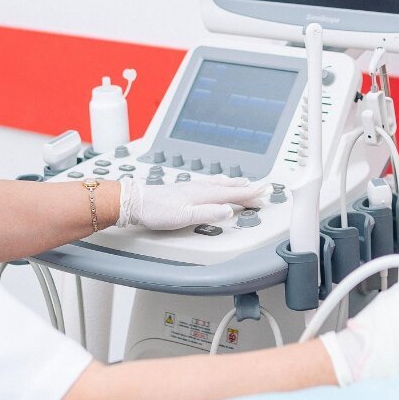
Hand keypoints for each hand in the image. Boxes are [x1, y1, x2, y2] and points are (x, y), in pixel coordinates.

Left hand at [116, 174, 268, 230]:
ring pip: (218, 184)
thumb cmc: (156, 210)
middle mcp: (198, 188)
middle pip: (227, 187)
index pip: (230, 194)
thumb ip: (207, 214)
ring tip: (243, 182)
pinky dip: (219, 183)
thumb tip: (228, 211)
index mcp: (201, 195)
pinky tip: (214, 185)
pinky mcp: (183, 190)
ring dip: (232, 184)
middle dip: (245, 188)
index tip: (264, 192)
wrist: (135, 202)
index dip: (248, 194)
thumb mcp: (184, 217)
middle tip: (261, 189)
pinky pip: (209, 184)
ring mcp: (190, 188)